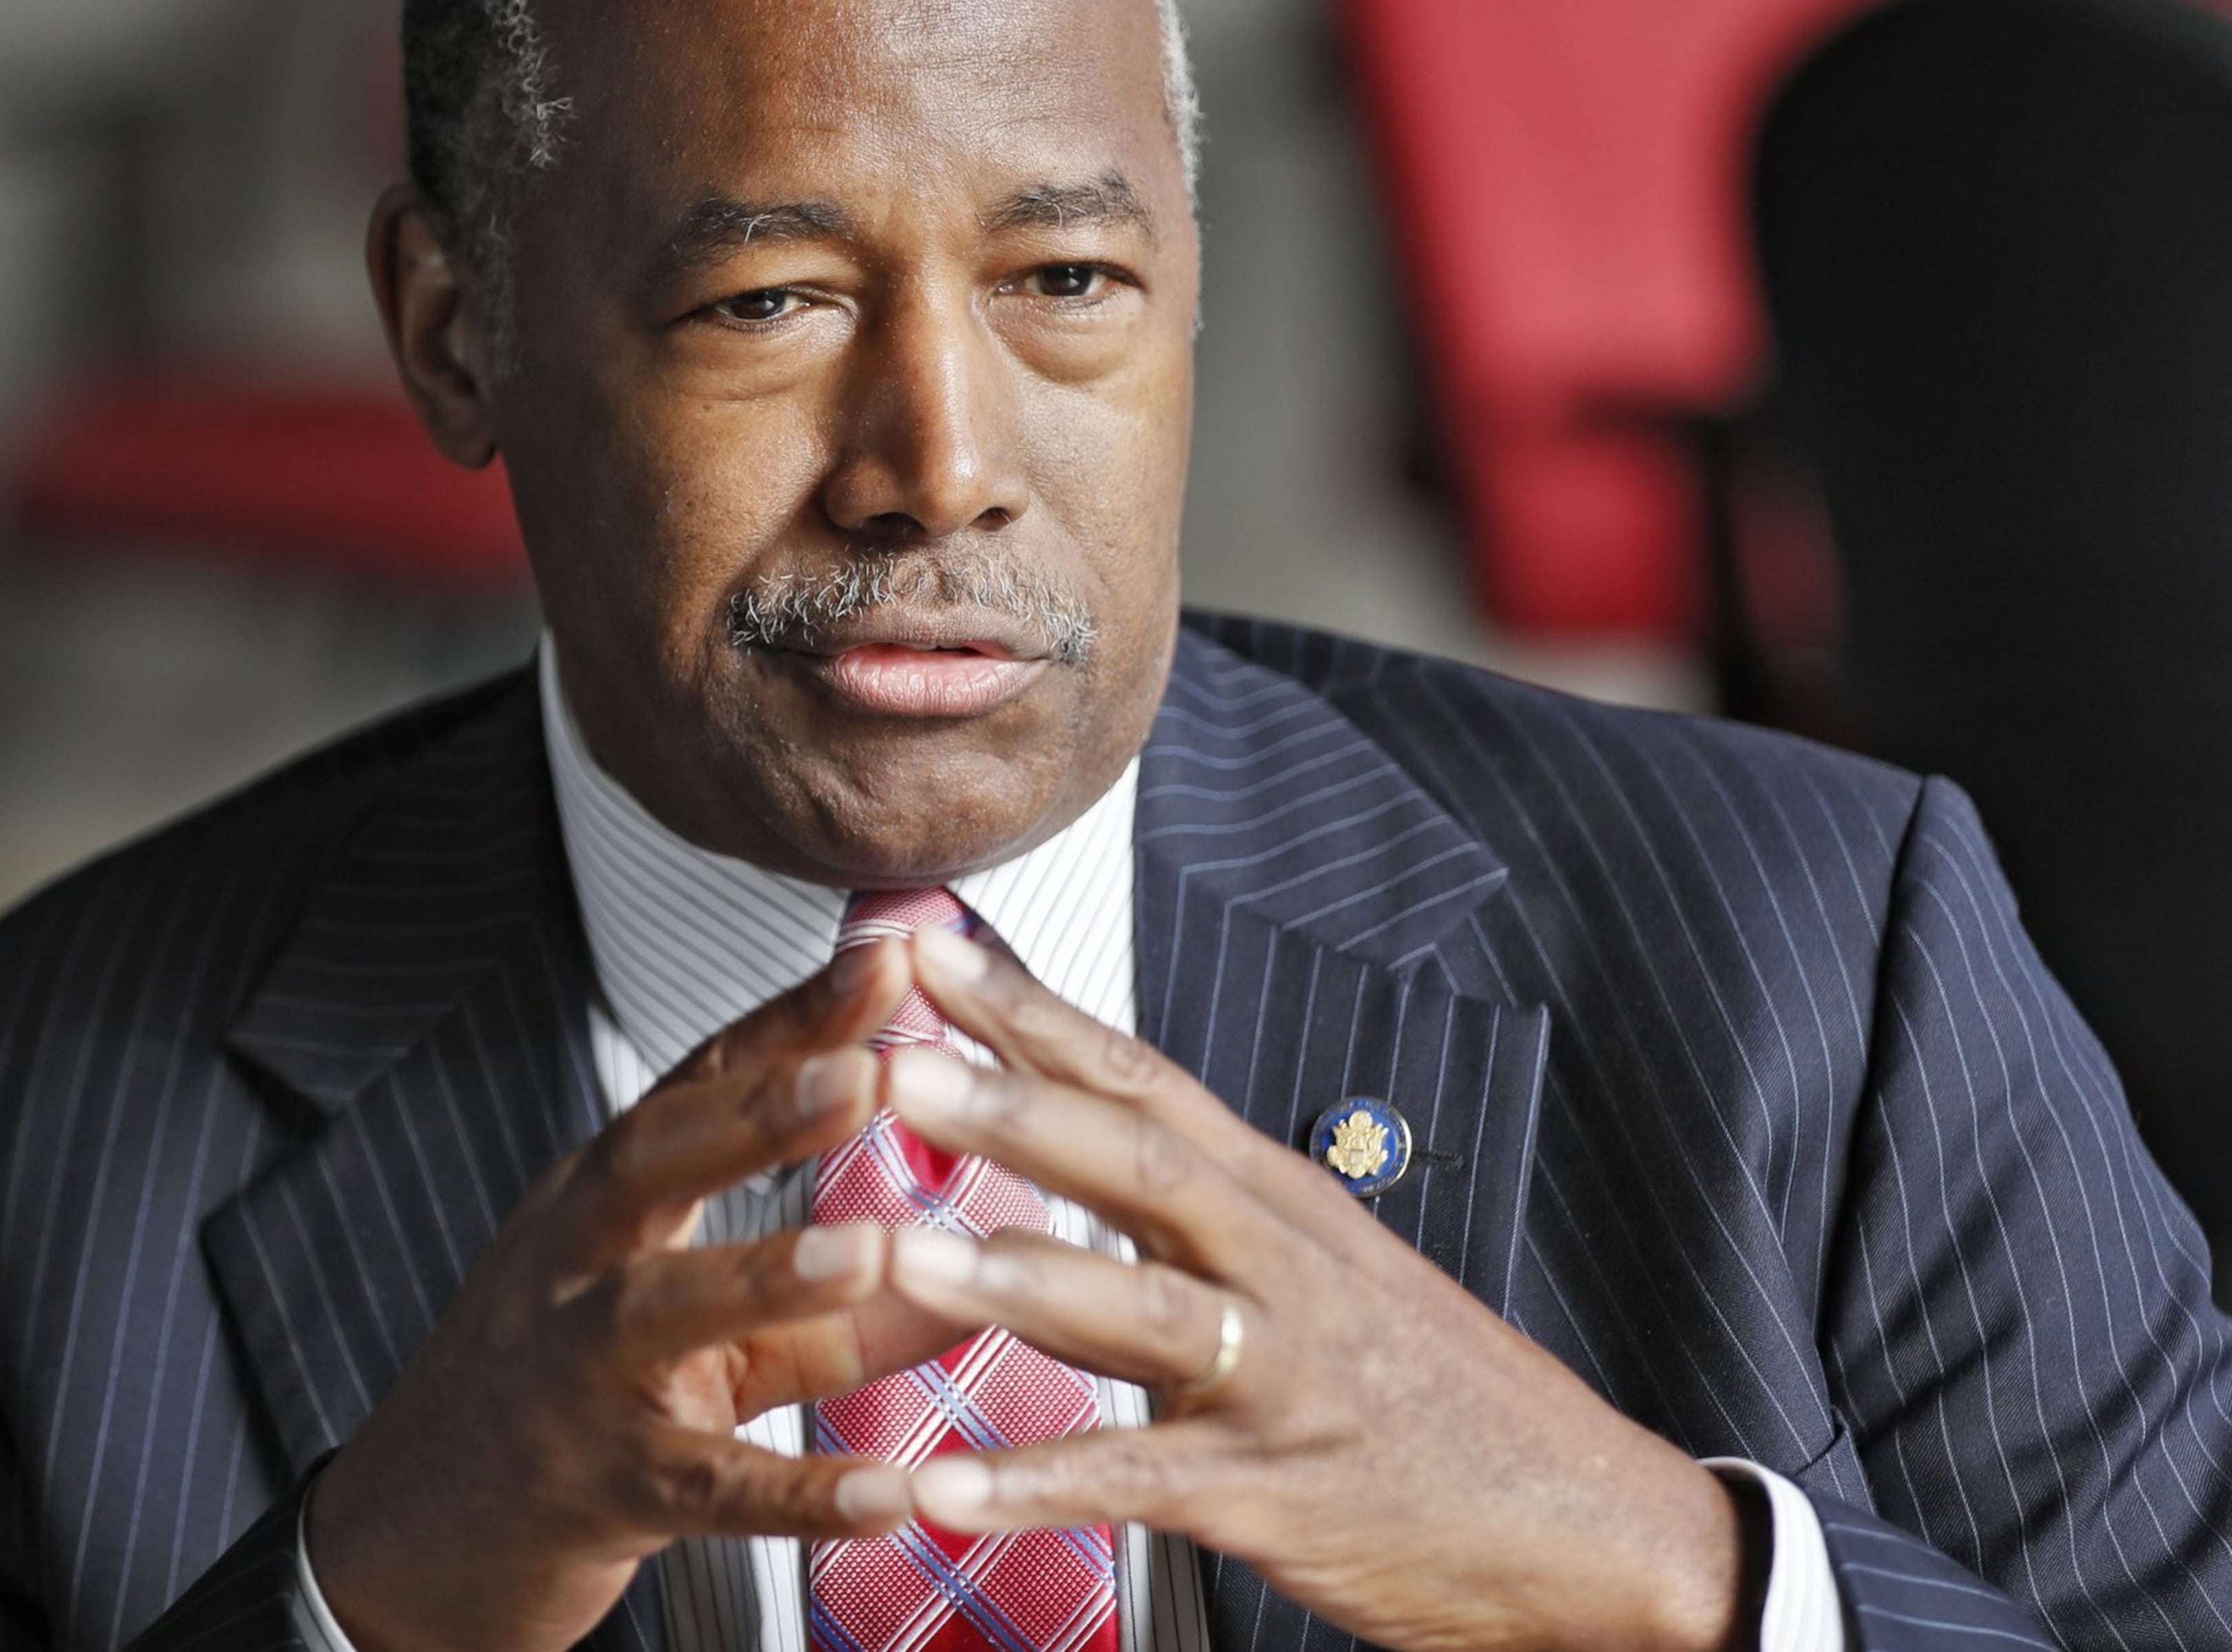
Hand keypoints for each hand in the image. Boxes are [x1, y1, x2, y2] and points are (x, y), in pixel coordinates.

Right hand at [308, 934, 952, 1651]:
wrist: (417, 1536)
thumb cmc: (567, 1399)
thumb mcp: (701, 1336)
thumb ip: (830, 1309)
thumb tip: (972, 1269)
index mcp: (606, 1198)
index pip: (702, 1083)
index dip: (793, 1020)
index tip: (888, 957)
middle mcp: (578, 1262)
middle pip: (657, 1161)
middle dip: (763, 1111)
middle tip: (871, 1070)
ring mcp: (574, 1373)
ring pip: (660, 1309)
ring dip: (768, 1275)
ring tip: (870, 1249)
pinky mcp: (595, 1489)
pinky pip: (704, 1487)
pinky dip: (794, 1492)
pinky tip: (889, 1493)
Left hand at [874, 923, 1760, 1651]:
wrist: (1588, 1523)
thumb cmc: (1434, 1387)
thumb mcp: (1326, 1261)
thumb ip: (1203, 1202)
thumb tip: (1087, 1130)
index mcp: (1278, 1198)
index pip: (1140, 1077)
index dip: (1031, 1014)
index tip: (925, 955)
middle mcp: (1280, 1265)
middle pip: (1136, 1163)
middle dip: (1011, 1107)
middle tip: (890, 1062)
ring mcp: (1280, 1376)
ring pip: (1133, 1308)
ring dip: (1007, 1276)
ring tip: (890, 1253)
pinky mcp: (1275, 1494)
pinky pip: (1137, 1482)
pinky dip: (1035, 1484)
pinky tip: (939, 1486)